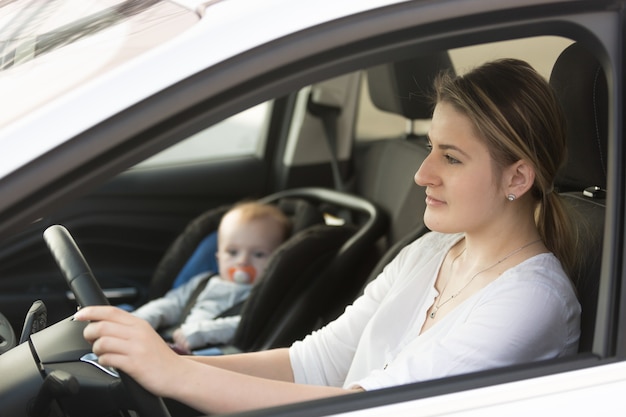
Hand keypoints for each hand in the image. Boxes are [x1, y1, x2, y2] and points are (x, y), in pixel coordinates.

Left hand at [75, 306, 189, 396]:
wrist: (177, 374)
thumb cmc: (159, 357)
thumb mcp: (145, 335)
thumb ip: (127, 328)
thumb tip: (102, 324)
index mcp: (139, 324)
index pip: (110, 311)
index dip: (91, 311)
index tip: (79, 315)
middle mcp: (138, 333)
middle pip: (102, 326)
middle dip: (89, 333)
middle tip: (90, 340)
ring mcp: (136, 349)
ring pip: (102, 342)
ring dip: (96, 349)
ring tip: (102, 353)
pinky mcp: (134, 364)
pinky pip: (108, 359)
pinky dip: (103, 361)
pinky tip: (109, 362)